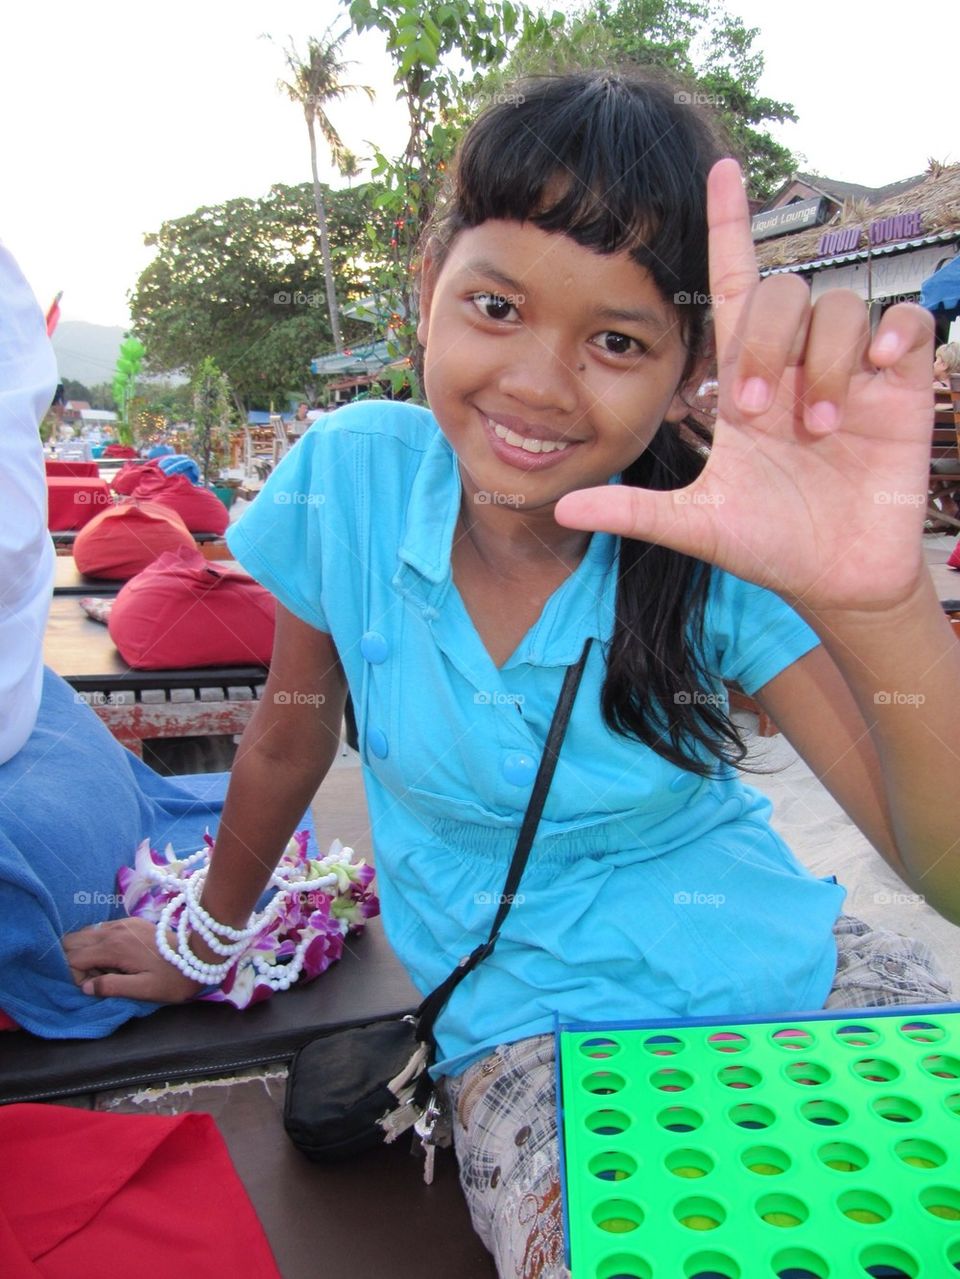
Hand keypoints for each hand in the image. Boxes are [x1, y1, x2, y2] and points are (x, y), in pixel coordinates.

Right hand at [62, 917, 201, 1002]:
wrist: (198, 957)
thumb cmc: (171, 979)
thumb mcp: (142, 990)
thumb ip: (111, 987)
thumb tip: (86, 987)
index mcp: (115, 947)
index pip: (74, 957)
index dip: (76, 975)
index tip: (93, 986)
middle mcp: (115, 929)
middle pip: (74, 940)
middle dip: (77, 961)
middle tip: (98, 977)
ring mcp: (123, 923)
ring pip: (86, 933)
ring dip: (88, 952)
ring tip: (107, 969)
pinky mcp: (131, 921)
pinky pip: (101, 930)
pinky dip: (99, 944)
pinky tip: (115, 958)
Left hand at [556, 158, 935, 614]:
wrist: (835, 579)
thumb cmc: (769, 545)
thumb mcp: (698, 525)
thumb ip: (635, 511)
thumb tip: (562, 507)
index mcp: (744, 381)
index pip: (735, 284)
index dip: (728, 227)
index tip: (720, 170)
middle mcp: (794, 363)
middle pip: (785, 293)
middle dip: (769, 346)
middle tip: (761, 415)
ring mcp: (848, 372)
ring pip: (840, 306)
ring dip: (822, 363)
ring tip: (816, 430)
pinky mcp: (897, 385)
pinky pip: (903, 323)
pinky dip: (893, 334)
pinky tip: (877, 371)